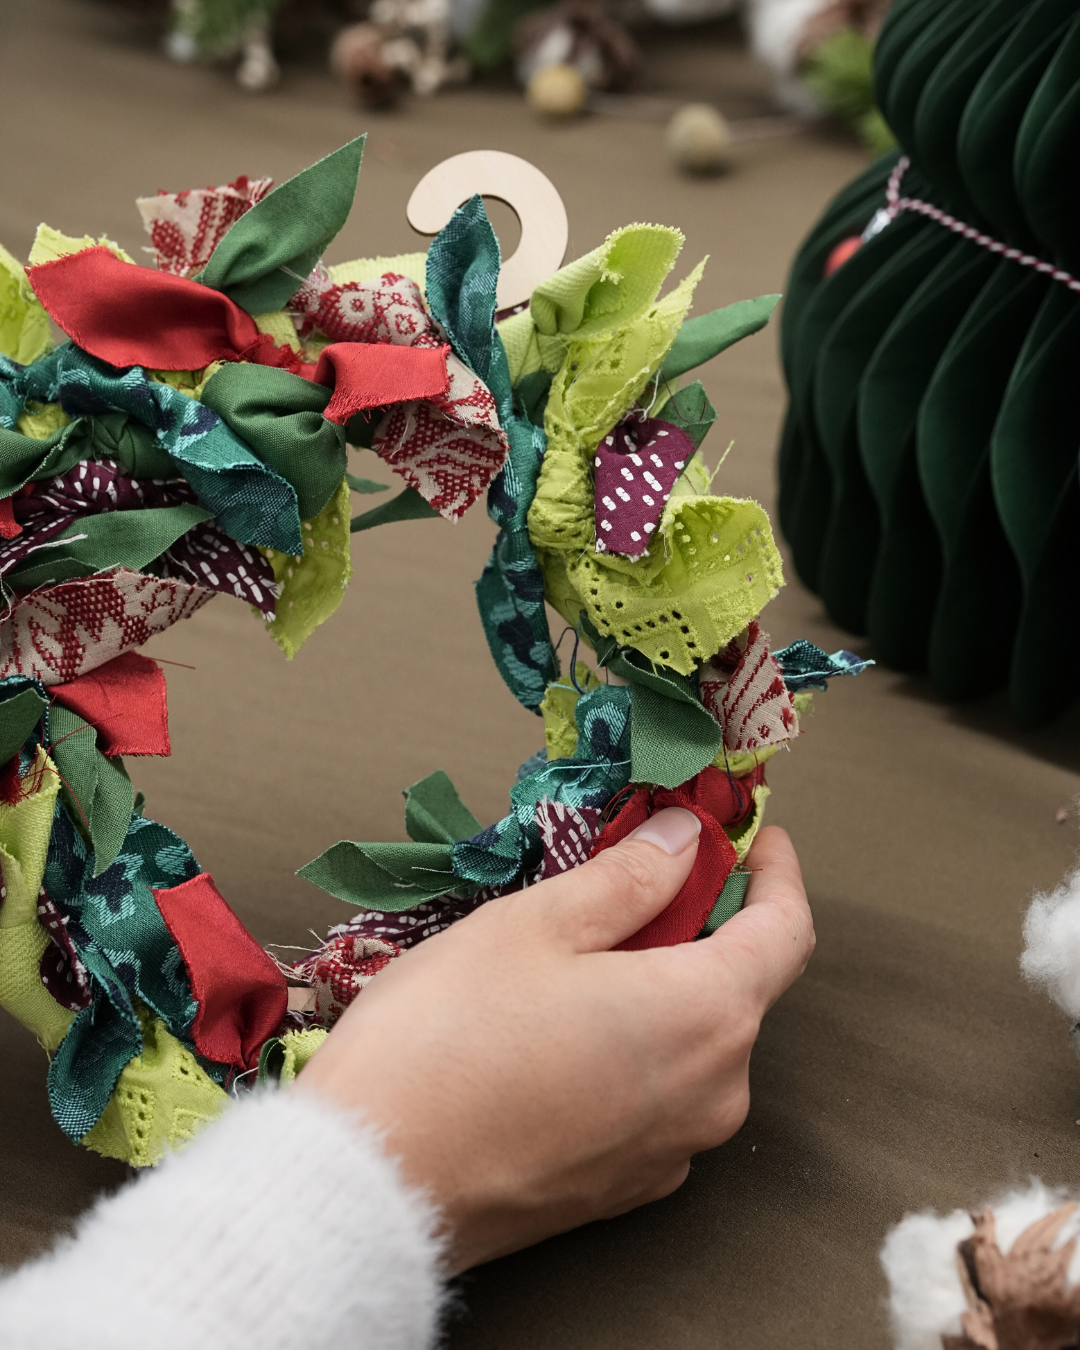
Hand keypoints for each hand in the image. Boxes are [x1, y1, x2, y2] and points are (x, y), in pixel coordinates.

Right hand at [298, 812, 813, 1271]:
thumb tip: (683, 840)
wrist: (374, 1186)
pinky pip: (659, 1096)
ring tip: (584, 952)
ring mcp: (673, 1150)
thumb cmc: (448, 1039)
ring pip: (696, 1043)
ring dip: (664, 985)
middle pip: (741, 986)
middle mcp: (714, 1092)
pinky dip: (638, 1047)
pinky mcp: (626, 1188)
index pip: (786, 930)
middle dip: (704, 923)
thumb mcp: (536, 925)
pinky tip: (566, 1029)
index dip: (775, 872)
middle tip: (640, 876)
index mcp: (706, 1014)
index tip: (752, 837)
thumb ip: (629, 877)